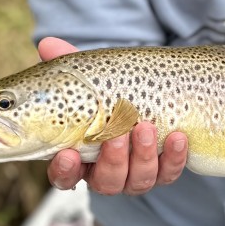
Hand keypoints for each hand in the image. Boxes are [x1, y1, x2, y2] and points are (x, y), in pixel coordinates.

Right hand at [37, 37, 188, 194]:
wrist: (150, 93)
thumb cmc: (108, 92)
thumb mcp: (88, 78)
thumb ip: (66, 66)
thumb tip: (47, 44)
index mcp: (80, 156)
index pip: (64, 176)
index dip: (65, 170)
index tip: (68, 154)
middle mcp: (106, 171)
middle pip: (106, 181)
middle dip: (113, 159)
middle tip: (118, 134)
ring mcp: (136, 173)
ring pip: (138, 180)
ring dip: (142, 156)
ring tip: (146, 127)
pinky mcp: (164, 170)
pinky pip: (168, 173)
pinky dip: (174, 158)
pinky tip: (178, 137)